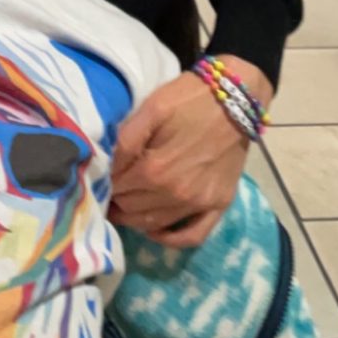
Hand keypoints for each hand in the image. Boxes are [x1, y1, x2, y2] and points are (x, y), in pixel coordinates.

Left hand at [111, 57, 271, 247]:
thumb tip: (107, 167)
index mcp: (155, 169)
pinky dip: (170, 239)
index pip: (116, 188)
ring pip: (154, 224)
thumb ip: (126, 140)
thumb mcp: (151, 109)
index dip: (106, 181)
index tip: (102, 174)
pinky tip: (156, 229)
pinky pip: (192, 236)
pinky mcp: (219, 205)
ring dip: (135, 217)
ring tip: (126, 203)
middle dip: (117, 198)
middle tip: (112, 187)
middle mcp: (176, 194)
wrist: (236, 98)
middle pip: (131, 209)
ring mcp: (199, 203)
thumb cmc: (189, 99)